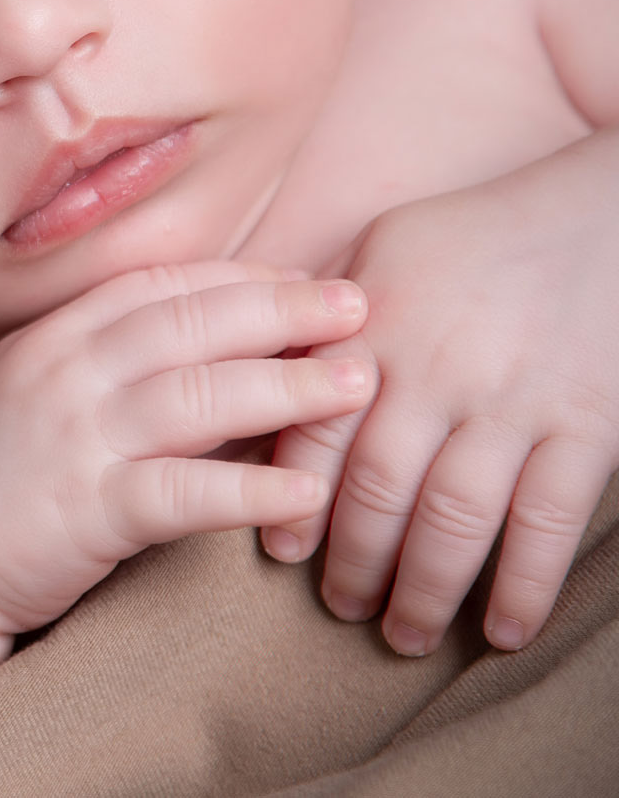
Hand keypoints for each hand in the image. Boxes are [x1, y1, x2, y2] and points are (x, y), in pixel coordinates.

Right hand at [0, 261, 374, 636]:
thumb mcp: (38, 399)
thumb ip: (112, 371)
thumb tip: (222, 360)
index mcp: (50, 337)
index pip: (160, 286)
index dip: (241, 278)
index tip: (306, 282)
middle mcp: (61, 372)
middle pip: (191, 323)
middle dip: (283, 310)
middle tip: (360, 306)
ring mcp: (70, 438)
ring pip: (197, 395)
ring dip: (287, 387)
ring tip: (359, 385)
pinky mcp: (82, 512)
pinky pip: (180, 494)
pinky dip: (247, 491)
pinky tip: (304, 495)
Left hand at [262, 138, 618, 655]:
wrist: (606, 214)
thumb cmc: (483, 231)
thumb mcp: (387, 250)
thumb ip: (328, 318)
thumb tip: (263, 368)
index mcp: (375, 330)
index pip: (315, 430)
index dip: (292, 498)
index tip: (280, 552)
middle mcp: (435, 373)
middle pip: (376, 490)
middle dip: (353, 561)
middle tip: (341, 609)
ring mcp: (512, 403)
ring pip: (454, 519)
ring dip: (425, 589)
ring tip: (404, 634)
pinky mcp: (586, 426)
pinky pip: (548, 522)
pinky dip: (525, 585)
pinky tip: (504, 632)